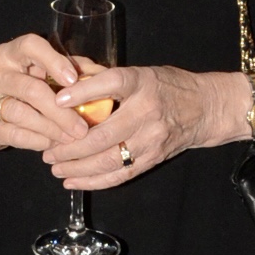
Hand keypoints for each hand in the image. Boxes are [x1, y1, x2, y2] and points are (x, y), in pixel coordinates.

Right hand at [0, 34, 89, 179]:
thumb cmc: (17, 92)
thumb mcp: (36, 75)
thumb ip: (65, 71)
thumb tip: (100, 73)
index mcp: (12, 53)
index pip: (31, 46)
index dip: (54, 61)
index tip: (73, 79)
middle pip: (31, 89)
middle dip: (61, 111)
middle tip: (82, 127)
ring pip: (22, 113)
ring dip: (51, 128)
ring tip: (71, 138)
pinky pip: (14, 134)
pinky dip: (36, 141)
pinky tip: (52, 145)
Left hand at [41, 64, 241, 188]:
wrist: (207, 109)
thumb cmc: (168, 86)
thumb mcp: (142, 73)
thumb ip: (108, 80)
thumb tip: (67, 85)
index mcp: (142, 83)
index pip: (110, 84)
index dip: (83, 92)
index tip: (57, 101)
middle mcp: (146, 111)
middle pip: (102, 134)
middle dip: (69, 147)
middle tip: (47, 151)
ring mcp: (152, 138)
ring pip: (108, 160)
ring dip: (77, 168)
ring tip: (55, 168)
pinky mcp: (154, 158)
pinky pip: (120, 175)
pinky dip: (94, 181)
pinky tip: (74, 182)